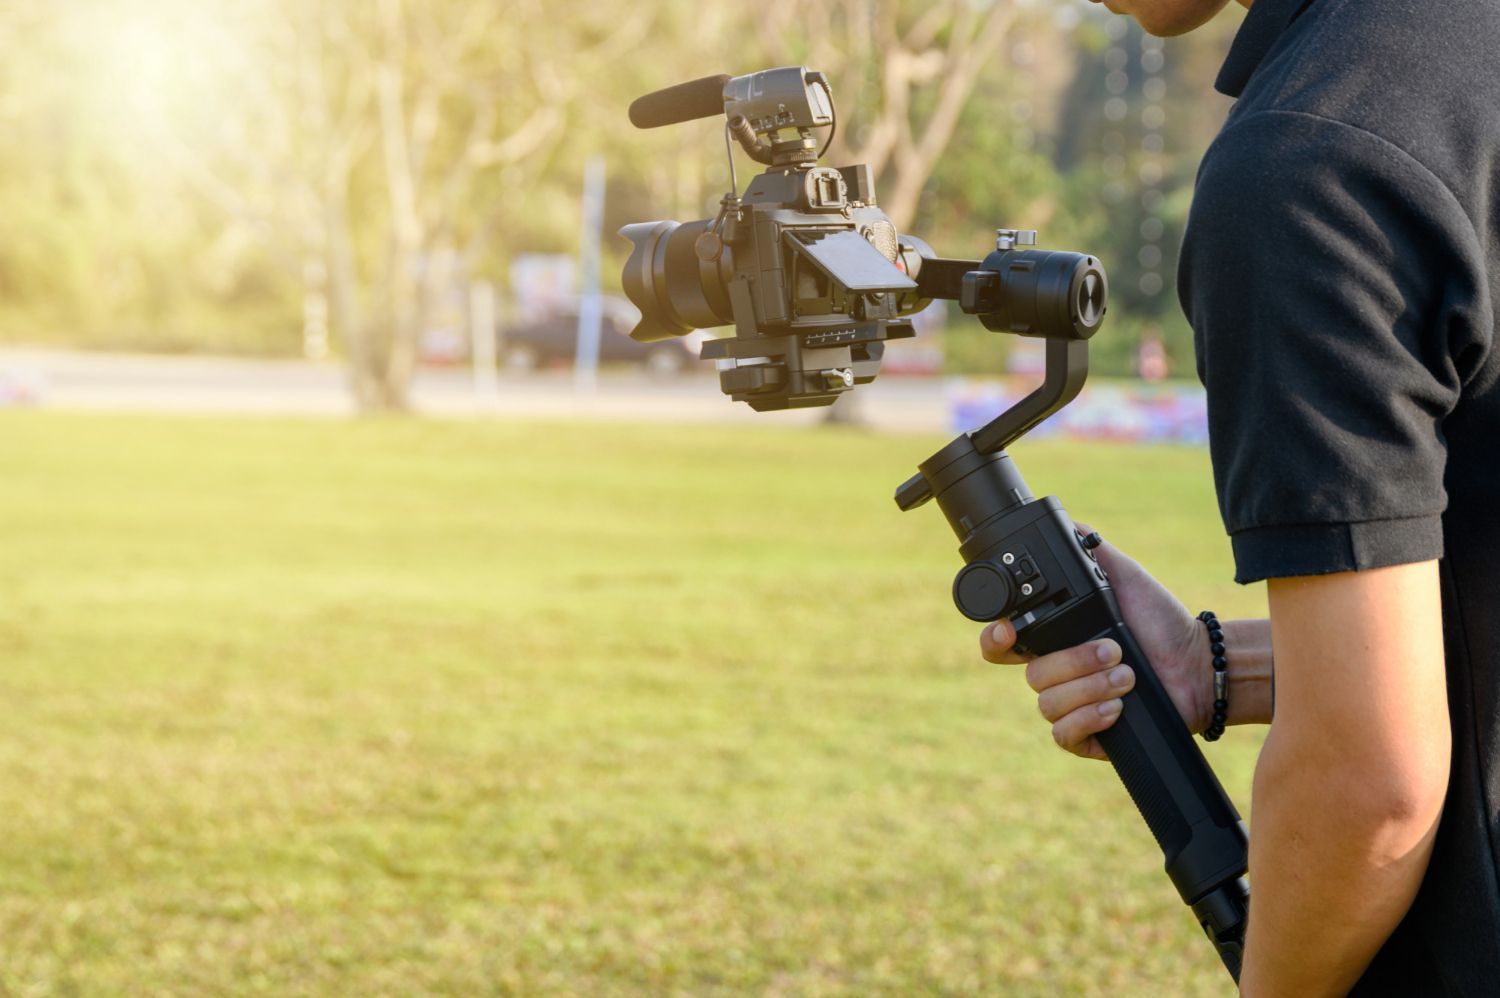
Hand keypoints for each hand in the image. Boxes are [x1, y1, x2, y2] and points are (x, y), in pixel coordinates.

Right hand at [978, 524, 1209, 759]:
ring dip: (1090, 687)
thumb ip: (1095, 553)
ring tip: (1128, 676)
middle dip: (1073, 661)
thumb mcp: (1126, 578)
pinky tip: (1116, 707)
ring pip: (1047, 702)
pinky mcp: (1087, 736)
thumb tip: (1070, 524)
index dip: (996, 639)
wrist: (1198, 666)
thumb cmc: (1161, 622)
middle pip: (1030, 673)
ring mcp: (1069, 705)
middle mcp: (1056, 672)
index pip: (1002, 644)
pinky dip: (1089, 719)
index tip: (1010, 631)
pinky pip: (1063, 733)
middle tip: (1113, 651)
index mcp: (1053, 638)